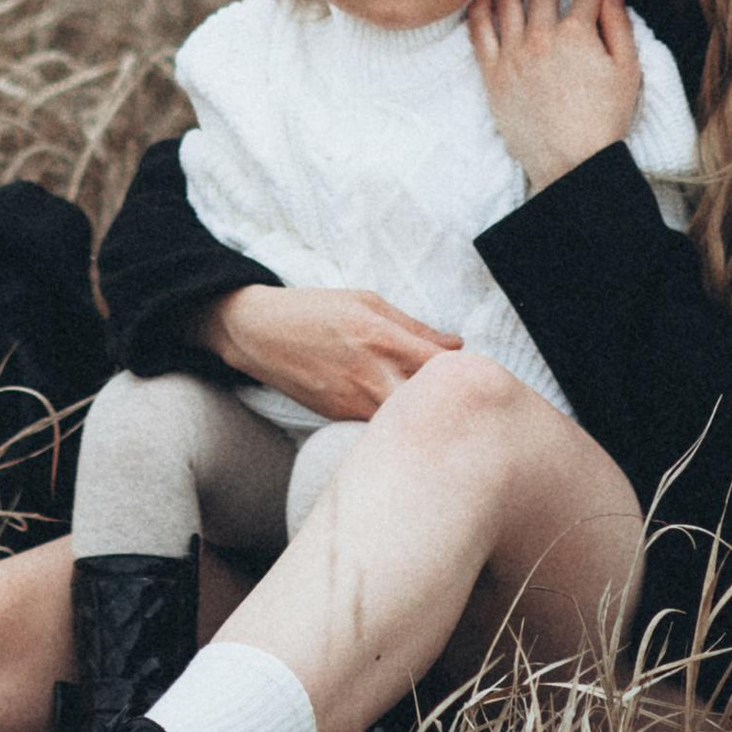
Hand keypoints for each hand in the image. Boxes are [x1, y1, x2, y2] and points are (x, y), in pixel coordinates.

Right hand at [194, 284, 459, 418]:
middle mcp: (371, 374)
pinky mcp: (339, 420)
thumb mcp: (367, 302)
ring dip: (423, 420)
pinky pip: (379, 429)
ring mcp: (354, 402)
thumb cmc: (315, 310)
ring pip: (405, 424)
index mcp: (382, 337)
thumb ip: (414, 327)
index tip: (473, 377)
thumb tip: (456, 346)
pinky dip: (396, 428)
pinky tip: (403, 421)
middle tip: (460, 404)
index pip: (440, 366)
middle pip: (428, 404)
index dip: (464, 376)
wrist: (259, 334)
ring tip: (433, 414)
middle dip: (447, 406)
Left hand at [468, 0, 642, 191]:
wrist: (572, 163)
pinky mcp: (492, 72)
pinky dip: (481, 6)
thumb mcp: (627, 71)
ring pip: (507, 0)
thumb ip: (619, 25)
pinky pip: (478, 28)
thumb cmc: (604, 120)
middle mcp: (541, 37)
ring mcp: (512, 53)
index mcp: (577, 34)